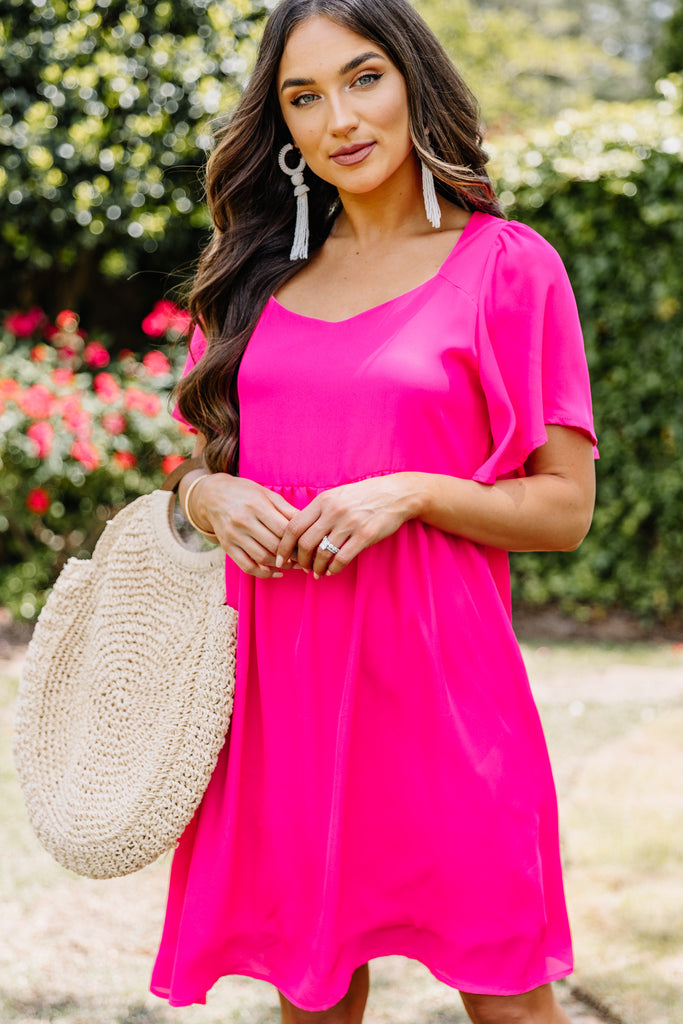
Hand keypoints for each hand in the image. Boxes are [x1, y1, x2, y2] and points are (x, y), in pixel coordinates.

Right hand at [191, 474, 299, 578]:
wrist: (212, 496)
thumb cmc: (245, 493)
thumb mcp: (266, 494)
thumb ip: (287, 509)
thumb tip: (308, 524)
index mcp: (256, 505)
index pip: (283, 529)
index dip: (299, 540)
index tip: (309, 544)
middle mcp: (243, 521)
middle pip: (274, 545)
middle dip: (293, 554)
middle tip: (305, 557)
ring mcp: (233, 535)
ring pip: (262, 557)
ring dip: (281, 565)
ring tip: (294, 564)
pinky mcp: (227, 547)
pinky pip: (246, 566)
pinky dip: (263, 573)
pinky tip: (276, 572)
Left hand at [275, 474, 422, 576]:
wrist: (396, 494)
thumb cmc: (363, 496)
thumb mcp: (337, 496)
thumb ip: (318, 511)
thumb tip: (297, 532)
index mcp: (323, 500)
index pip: (293, 526)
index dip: (283, 545)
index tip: (281, 558)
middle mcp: (333, 511)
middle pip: (304, 542)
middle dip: (300, 560)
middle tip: (302, 568)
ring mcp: (350, 523)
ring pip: (322, 553)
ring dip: (317, 568)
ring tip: (317, 573)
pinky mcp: (365, 535)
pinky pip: (342, 558)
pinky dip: (333, 569)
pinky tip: (332, 571)